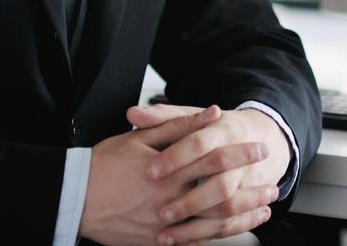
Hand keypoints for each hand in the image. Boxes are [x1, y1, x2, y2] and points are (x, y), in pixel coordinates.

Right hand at [78, 105, 267, 245]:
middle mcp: (170, 199)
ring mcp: (164, 224)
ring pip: (213, 223)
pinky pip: (194, 243)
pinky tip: (234, 231)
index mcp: (169, 170)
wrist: (73, 198)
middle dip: (250, 189)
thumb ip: (180, 126)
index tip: (262, 148)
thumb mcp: (141, 137)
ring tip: (264, 209)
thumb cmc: (104, 165)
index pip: (215, 159)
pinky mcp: (156, 242)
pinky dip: (218, 236)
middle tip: (273, 184)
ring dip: (242, 216)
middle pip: (221, 195)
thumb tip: (212, 113)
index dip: (242, 153)